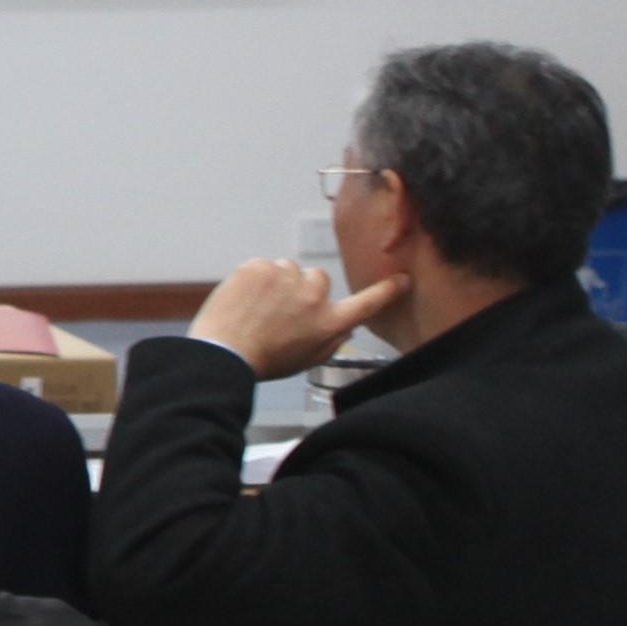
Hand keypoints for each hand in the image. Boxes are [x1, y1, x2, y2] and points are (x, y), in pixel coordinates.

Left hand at [185, 258, 406, 380]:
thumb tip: (344, 326)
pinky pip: (263, 265)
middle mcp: (315, 297)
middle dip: (303, 288)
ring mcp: (286, 278)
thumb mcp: (308, 359)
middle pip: (318, 278)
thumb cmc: (266, 361)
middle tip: (280, 310)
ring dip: (277, 281)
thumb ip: (331, 339)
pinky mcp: (259, 266)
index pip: (368, 304)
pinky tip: (244, 299)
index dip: (387, 292)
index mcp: (330, 323)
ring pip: (288, 269)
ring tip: (258, 307)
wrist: (224, 352)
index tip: (402, 279)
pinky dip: (254, 277)